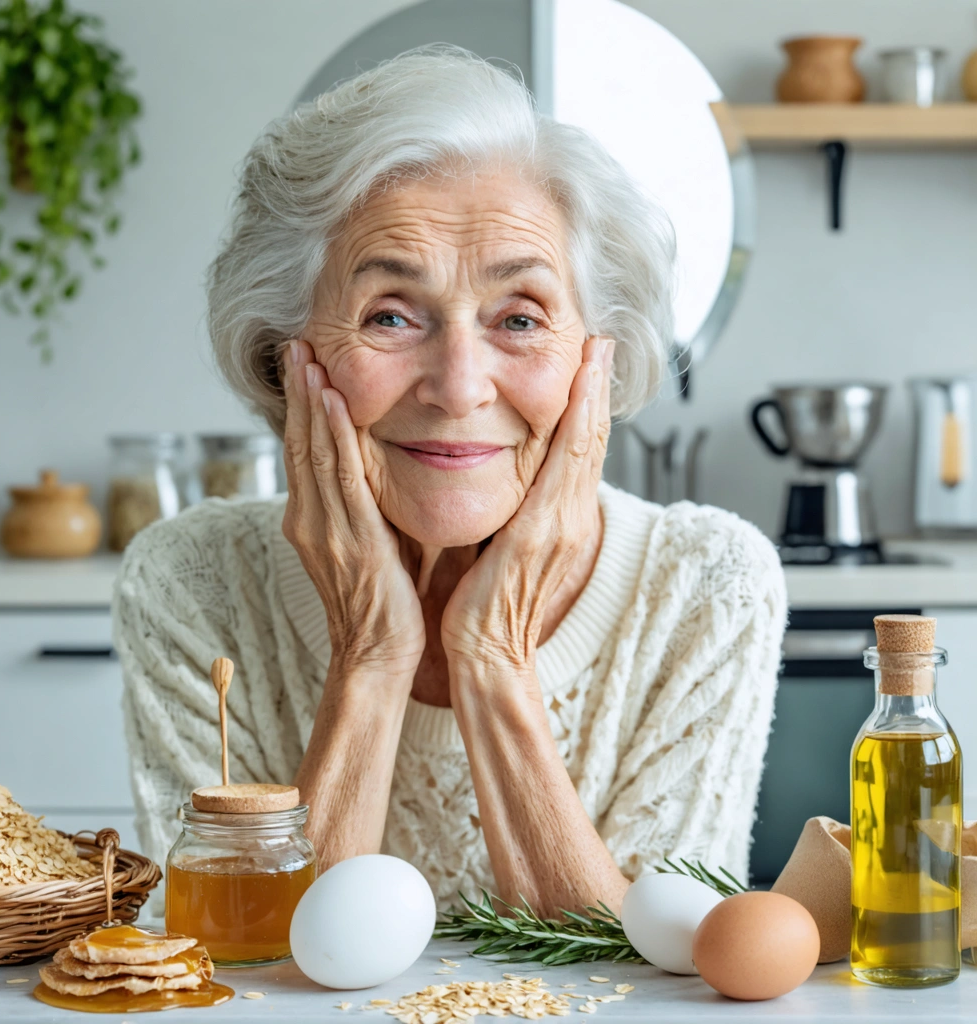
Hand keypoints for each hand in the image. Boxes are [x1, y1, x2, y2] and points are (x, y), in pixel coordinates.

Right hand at [281, 340, 425, 681]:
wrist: (377, 655)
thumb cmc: (383, 604)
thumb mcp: (373, 543)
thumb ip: (370, 506)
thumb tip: (387, 470)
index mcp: (313, 520)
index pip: (304, 453)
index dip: (302, 408)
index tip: (305, 367)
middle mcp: (310, 519)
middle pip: (299, 442)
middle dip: (298, 391)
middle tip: (296, 345)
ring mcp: (325, 527)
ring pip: (312, 450)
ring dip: (309, 399)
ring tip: (306, 356)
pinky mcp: (348, 536)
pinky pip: (339, 476)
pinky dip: (332, 434)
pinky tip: (330, 401)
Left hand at [440, 336, 612, 674]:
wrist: (487, 652)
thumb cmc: (487, 605)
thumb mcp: (501, 549)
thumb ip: (508, 514)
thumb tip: (499, 484)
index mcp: (558, 520)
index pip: (577, 453)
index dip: (587, 407)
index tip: (589, 365)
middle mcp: (570, 517)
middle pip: (591, 441)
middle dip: (597, 389)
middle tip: (601, 343)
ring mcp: (562, 523)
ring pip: (585, 446)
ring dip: (592, 395)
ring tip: (595, 352)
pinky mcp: (543, 530)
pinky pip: (566, 466)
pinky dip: (576, 425)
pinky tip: (579, 393)